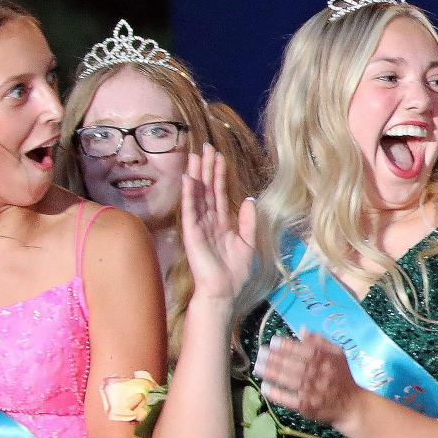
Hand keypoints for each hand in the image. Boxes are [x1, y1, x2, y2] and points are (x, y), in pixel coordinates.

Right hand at [181, 144, 255, 302]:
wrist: (223, 291)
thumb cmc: (234, 272)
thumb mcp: (248, 242)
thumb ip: (248, 221)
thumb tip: (249, 199)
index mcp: (222, 222)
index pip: (220, 192)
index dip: (220, 174)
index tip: (220, 155)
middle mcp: (208, 220)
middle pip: (207, 188)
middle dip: (207, 167)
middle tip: (205, 146)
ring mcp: (199, 225)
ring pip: (198, 194)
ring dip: (197, 174)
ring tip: (196, 155)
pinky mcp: (192, 233)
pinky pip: (190, 210)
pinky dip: (189, 194)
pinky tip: (188, 178)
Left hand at [252, 333, 361, 428]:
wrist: (351, 405)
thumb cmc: (342, 377)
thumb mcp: (337, 355)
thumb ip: (320, 342)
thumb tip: (302, 329)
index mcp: (325, 359)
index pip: (302, 349)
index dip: (285, 345)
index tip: (272, 342)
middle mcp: (318, 373)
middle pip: (292, 364)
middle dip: (273, 358)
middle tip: (260, 353)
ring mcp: (312, 391)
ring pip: (288, 380)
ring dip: (271, 373)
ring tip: (257, 367)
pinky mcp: (308, 407)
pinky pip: (289, 399)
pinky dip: (276, 393)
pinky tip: (265, 387)